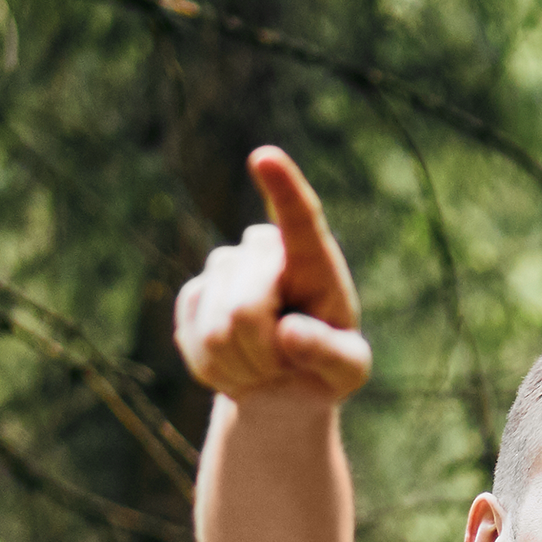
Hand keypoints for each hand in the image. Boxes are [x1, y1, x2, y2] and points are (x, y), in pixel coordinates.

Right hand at [174, 147, 372, 401]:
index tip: (264, 158)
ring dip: (244, 366)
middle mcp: (263, 248)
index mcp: (312, 257)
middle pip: (245, 312)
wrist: (285, 383)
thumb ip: (331, 355)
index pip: (300, 219)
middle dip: (264, 355)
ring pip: (218, 332)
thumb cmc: (327, 367)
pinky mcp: (194, 295)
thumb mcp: (348, 371)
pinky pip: (195, 341)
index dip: (283, 189)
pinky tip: (238, 365)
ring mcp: (223, 267)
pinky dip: (219, 371)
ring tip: (265, 365)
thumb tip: (289, 334)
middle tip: (285, 364)